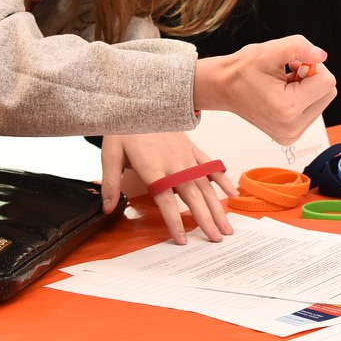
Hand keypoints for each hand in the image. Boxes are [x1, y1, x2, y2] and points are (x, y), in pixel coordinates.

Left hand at [100, 132, 235, 244]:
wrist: (139, 101)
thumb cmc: (124, 127)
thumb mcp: (110, 153)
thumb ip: (110, 182)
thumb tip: (107, 208)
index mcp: (153, 167)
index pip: (166, 200)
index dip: (174, 221)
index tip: (183, 239)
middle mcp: (174, 163)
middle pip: (193, 196)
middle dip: (206, 220)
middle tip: (217, 239)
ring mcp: (186, 155)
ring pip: (205, 185)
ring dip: (218, 207)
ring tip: (227, 226)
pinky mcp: (191, 148)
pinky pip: (210, 165)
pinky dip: (222, 179)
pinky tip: (233, 193)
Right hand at [195, 35, 336, 143]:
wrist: (223, 88)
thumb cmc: (242, 70)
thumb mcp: (270, 51)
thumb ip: (300, 47)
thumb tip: (322, 55)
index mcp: (288, 109)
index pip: (327, 82)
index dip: (312, 65)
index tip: (293, 64)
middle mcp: (292, 128)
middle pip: (328, 92)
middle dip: (312, 77)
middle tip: (288, 72)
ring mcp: (291, 135)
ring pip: (322, 100)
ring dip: (307, 87)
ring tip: (283, 83)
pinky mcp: (290, 135)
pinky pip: (312, 110)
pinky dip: (303, 97)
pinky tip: (283, 93)